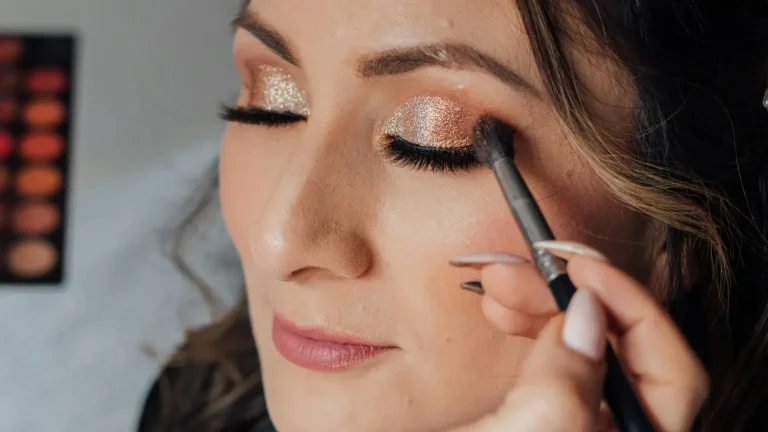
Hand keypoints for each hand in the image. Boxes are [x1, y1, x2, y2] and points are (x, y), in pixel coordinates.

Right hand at [449, 241, 708, 431]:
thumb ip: (563, 388)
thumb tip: (590, 317)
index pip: (669, 374)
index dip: (632, 309)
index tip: (579, 268)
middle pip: (625, 354)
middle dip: (571, 299)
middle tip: (521, 271)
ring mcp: (575, 429)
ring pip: (587, 351)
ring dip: (545, 306)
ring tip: (497, 284)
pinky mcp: (542, 419)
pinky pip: (556, 361)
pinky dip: (532, 327)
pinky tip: (503, 312)